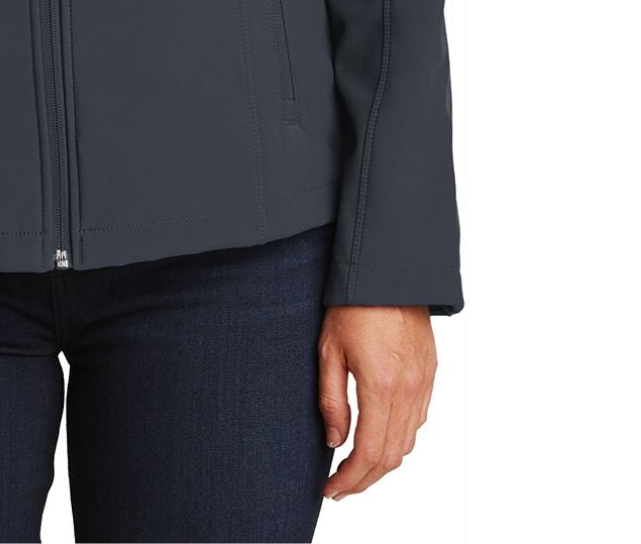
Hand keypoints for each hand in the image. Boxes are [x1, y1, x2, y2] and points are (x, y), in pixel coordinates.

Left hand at [318, 305, 435, 499]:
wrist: (388, 269)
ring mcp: (423, 383)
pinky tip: (379, 436)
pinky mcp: (430, 373)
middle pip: (391, 456)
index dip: (350, 479)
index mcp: (381, 386)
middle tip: (340, 487)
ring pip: (407, 442)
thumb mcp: (329, 349)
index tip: (331, 490)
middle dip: (365, 479)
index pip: (369, 453)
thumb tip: (334, 441)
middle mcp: (408, 390)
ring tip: (356, 467)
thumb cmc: (353, 303)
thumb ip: (332, 400)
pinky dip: (399, 439)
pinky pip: (418, 420)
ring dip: (383, 462)